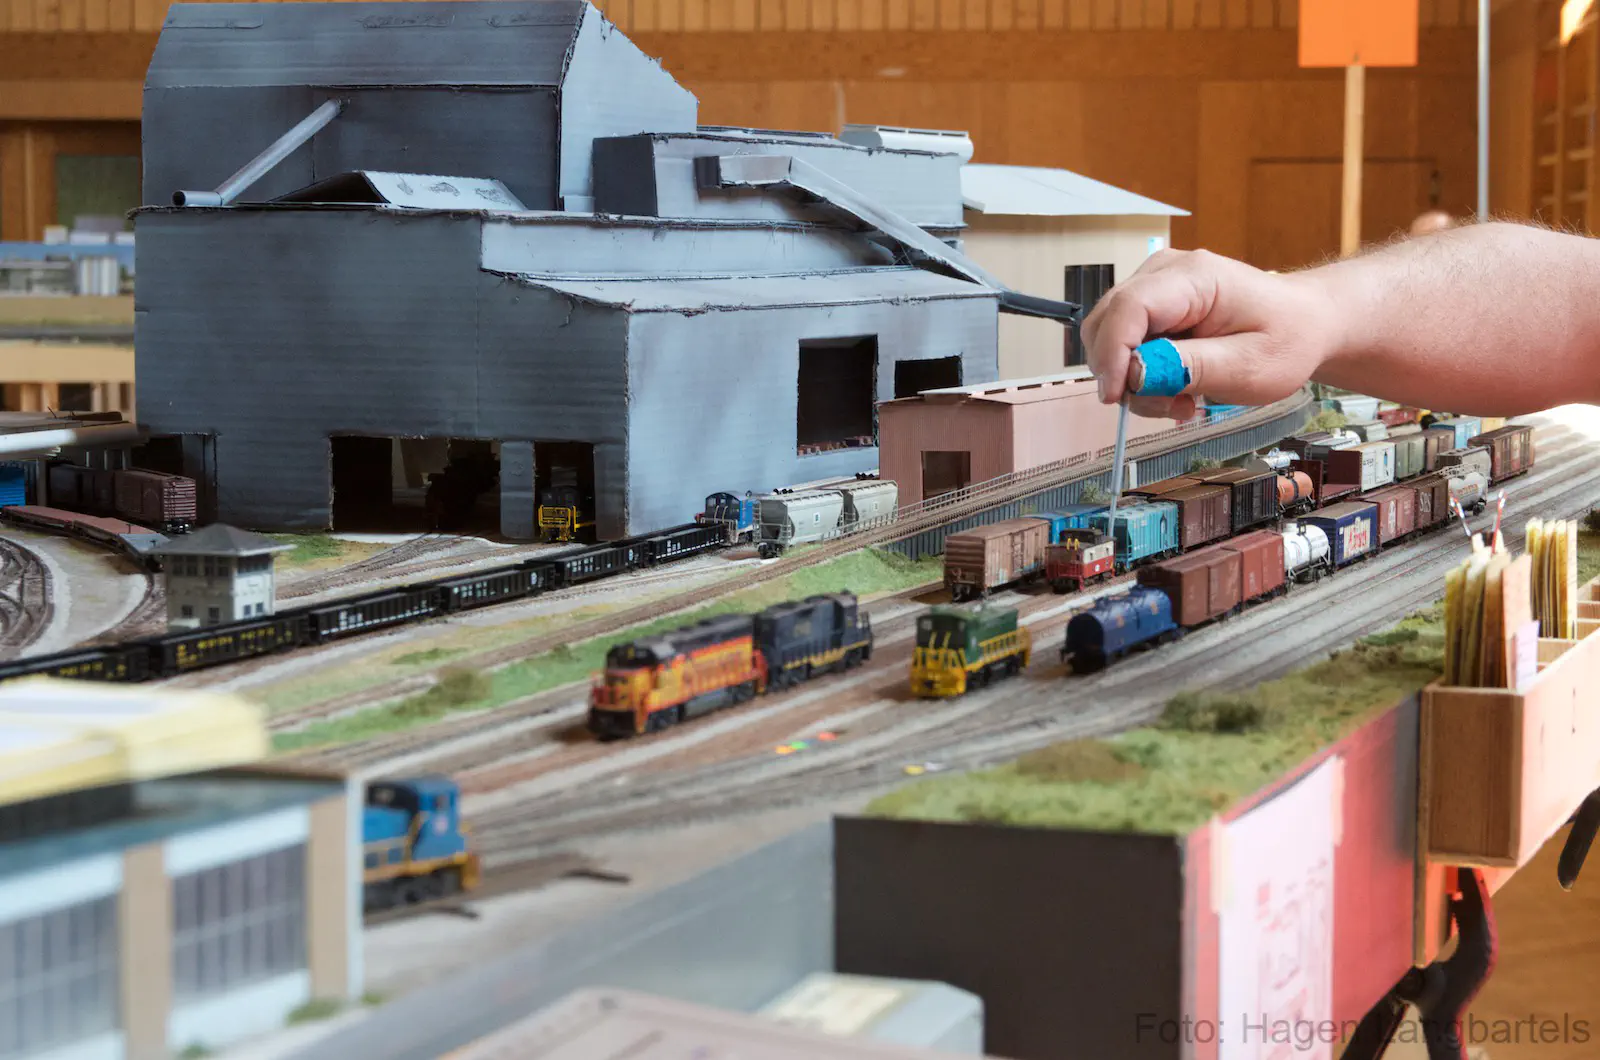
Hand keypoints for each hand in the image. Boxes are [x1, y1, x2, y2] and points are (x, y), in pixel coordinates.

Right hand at [1081, 248, 1341, 419]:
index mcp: (1194, 277)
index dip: (1112, 354)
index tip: (1116, 396)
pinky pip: (1124, 344)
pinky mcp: (1152, 305)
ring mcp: (1155, 287)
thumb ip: (1191, 368)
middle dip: (1124, 373)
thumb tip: (1135, 374)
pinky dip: (1142, 374)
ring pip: (1109, 338)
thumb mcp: (1249, 365)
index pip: (1128, 308)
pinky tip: (1176, 386)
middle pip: (1107, 323)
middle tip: (1167, 403)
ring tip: (1181, 398)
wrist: (1303, 324)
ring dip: (1135, 380)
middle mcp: (1164, 273)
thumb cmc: (1286, 338)